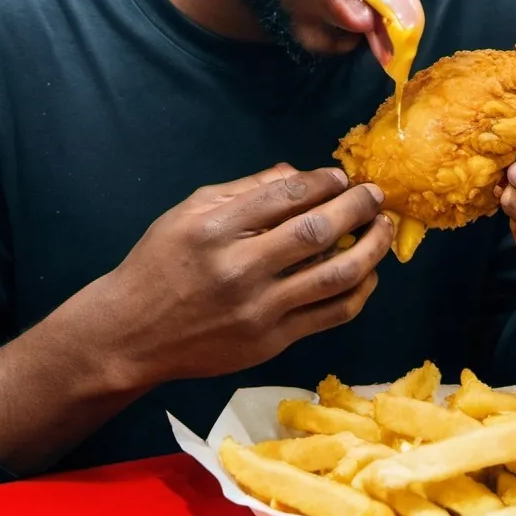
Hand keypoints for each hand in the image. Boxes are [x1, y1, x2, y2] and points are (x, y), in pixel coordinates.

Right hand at [99, 164, 392, 388]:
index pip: (286, 196)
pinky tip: (368, 272)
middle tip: (375, 194)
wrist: (132, 334)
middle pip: (317, 232)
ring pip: (334, 276)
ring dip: (370, 248)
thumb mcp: (190, 211)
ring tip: (384, 229)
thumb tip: (299, 174)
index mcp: (216, 228)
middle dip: (357, 207)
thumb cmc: (161, 262)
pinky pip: (330, 315)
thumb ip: (245, 189)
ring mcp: (259, 310)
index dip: (323, 182)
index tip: (342, 177)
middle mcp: (239, 268)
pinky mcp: (271, 342)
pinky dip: (358, 291)